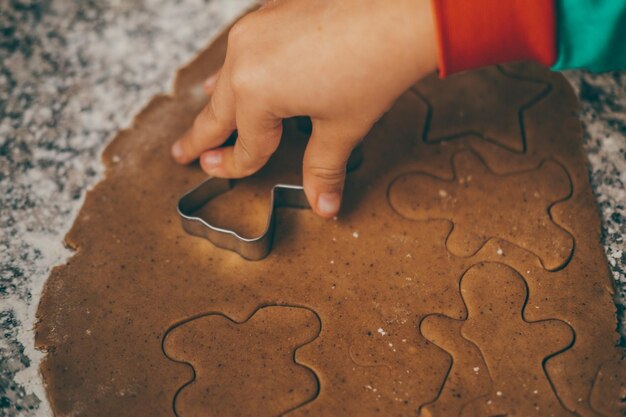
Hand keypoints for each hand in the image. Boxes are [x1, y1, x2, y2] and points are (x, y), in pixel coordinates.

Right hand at [171, 0, 436, 216]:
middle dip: (200, 137)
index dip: (235, 166)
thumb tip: (324, 207)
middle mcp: (245, 57)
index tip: (217, 173)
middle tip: (182, 154)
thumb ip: (323, 168)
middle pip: (219, 109)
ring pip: (228, 75)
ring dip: (216, 99)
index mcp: (255, 92)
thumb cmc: (374, 66)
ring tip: (203, 112)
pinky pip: (245, 49)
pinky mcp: (273, 11)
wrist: (401, 9)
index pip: (246, 144)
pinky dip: (239, 68)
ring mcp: (257, 30)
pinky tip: (238, 69)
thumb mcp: (343, 126)